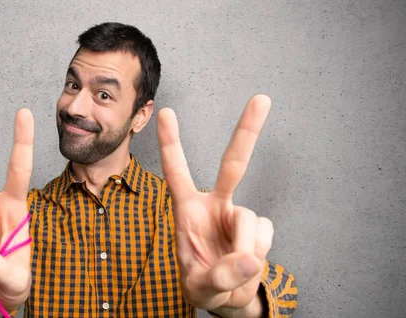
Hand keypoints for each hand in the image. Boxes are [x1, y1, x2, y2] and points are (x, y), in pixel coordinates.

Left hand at [157, 95, 273, 316]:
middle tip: (261, 99)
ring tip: (233, 269)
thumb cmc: (203, 285)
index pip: (176, 172)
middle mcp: (215, 205)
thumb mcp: (199, 287)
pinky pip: (264, 236)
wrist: (228, 298)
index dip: (172, 143)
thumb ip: (218, 276)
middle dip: (247, 131)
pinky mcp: (258, 229)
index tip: (167, 112)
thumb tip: (249, 259)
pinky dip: (257, 256)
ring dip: (244, 249)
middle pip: (233, 164)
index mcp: (187, 210)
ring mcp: (238, 215)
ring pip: (250, 219)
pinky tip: (247, 264)